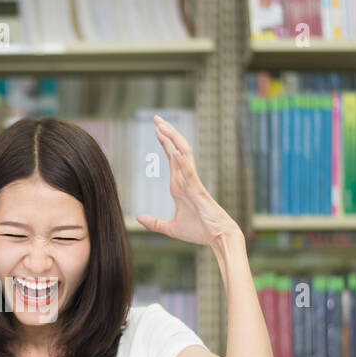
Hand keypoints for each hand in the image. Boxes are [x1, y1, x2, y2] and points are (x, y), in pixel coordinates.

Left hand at [136, 115, 242, 247]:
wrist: (217, 238)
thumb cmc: (199, 231)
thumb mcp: (170, 228)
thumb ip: (154, 223)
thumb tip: (137, 218)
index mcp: (179, 184)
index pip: (171, 157)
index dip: (164, 142)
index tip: (156, 129)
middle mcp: (186, 179)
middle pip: (176, 150)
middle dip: (167, 133)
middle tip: (157, 118)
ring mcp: (192, 183)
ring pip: (183, 156)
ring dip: (173, 140)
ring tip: (162, 126)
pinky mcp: (198, 191)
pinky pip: (189, 173)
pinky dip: (181, 161)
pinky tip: (174, 150)